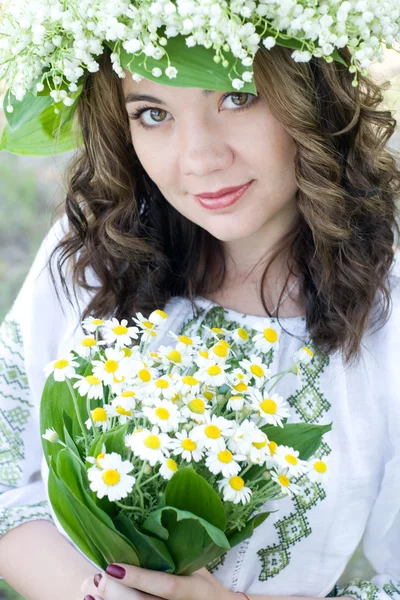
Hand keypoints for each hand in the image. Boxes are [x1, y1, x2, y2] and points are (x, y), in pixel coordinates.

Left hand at [80, 563, 234, 599]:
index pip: (164, 586)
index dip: (138, 577)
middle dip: (116, 592)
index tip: (113, 567)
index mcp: (193, 589)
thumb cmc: (202, 584)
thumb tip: (142, 529)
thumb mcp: (196, 567)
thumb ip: (174, 555)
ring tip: (90, 589)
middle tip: (99, 576)